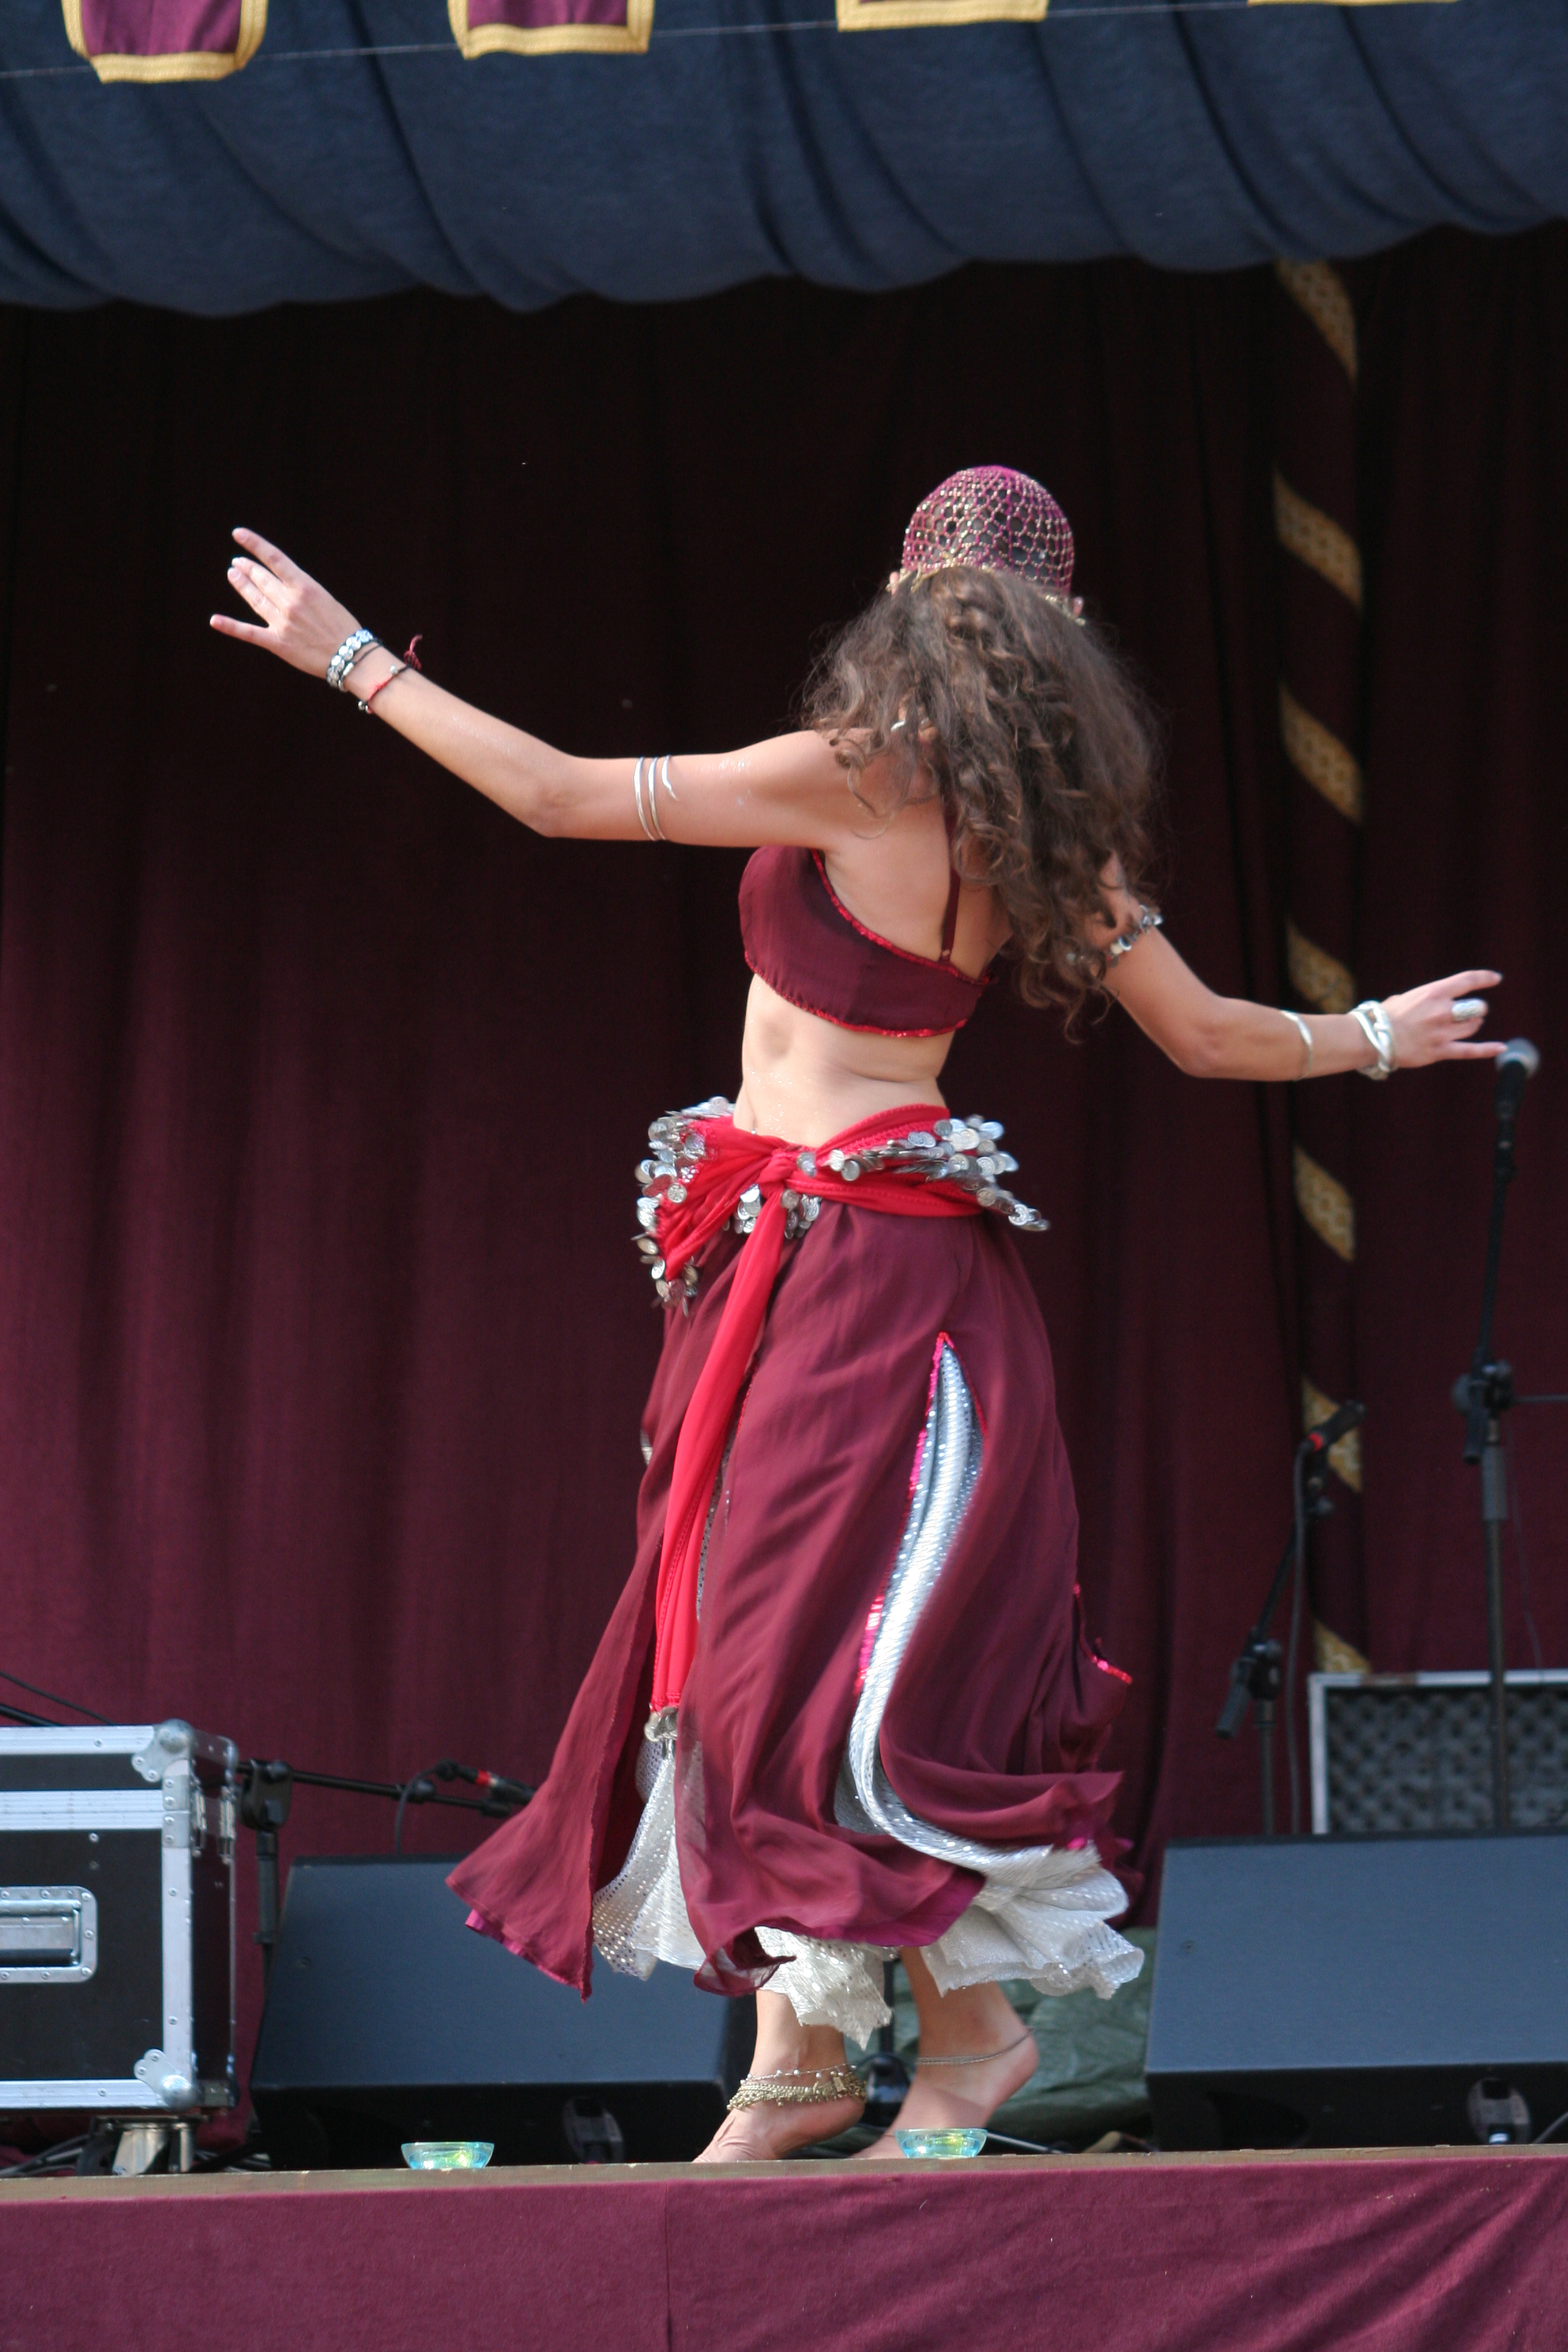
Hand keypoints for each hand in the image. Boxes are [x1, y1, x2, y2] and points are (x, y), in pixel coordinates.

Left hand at [209, 529, 364, 678]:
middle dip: (247, 569)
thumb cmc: (343, 627)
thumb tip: (283, 584)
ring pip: (255, 599)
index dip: (254, 544)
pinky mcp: (277, 643)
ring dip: (242, 585)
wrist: (352, 656)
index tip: (238, 534)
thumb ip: (302, 591)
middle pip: (262, 579)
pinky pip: (249, 633)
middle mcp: (290, 602)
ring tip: (232, 574)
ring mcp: (282, 622)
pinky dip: (230, 626)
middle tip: (237, 563)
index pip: (274, 558)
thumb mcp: (325, 599)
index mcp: (305, 587)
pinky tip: (214, 620)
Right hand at [1383, 970, 1504, 1068]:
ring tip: (1461, 1026)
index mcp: (1433, 993)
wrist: (1371, 1038)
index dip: (1485, 978)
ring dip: (1471, 1025)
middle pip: (1476, 1007)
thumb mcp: (1407, 997)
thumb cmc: (1385, 1016)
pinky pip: (1470, 1050)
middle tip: (1468, 1013)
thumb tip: (1437, 1003)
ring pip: (1472, 1027)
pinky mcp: (1440, 1051)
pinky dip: (1487, 1049)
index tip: (1496, 978)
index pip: (1467, 981)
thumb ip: (1427, 999)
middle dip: (1475, 1010)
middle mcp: (1442, 1011)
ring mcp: (1442, 1032)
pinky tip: (1501, 1047)